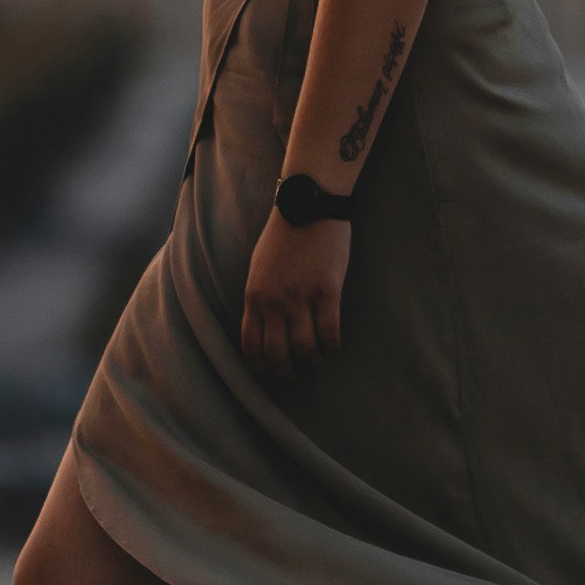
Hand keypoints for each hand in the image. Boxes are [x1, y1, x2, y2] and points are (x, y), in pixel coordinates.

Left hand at [238, 211, 351, 374]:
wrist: (308, 206)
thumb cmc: (283, 234)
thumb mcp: (258, 267)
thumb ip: (260, 297)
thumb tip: (264, 326)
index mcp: (254, 295)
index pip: (251, 345)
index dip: (260, 367)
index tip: (269, 375)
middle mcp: (275, 302)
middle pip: (277, 354)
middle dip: (286, 373)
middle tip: (295, 378)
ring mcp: (302, 297)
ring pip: (305, 349)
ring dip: (311, 362)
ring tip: (316, 362)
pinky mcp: (327, 291)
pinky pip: (329, 332)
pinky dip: (331, 346)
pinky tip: (333, 347)